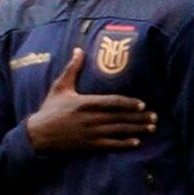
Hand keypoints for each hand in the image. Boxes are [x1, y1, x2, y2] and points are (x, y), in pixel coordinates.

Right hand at [23, 71, 158, 155]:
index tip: (143, 104)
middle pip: (119, 117)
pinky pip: (110, 145)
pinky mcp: (89, 145)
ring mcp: (90, 133)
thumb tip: (79, 49)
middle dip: (139, 117)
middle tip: (155, 117)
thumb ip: (72, 68)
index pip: (112, 102)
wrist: (38, 135)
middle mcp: (90, 118)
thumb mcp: (60, 87)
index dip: (128, 103)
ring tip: (151, 128)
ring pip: (118, 131)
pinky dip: (123, 144)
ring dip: (136, 130)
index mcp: (85, 103)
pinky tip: (136, 143)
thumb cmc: (50, 109)